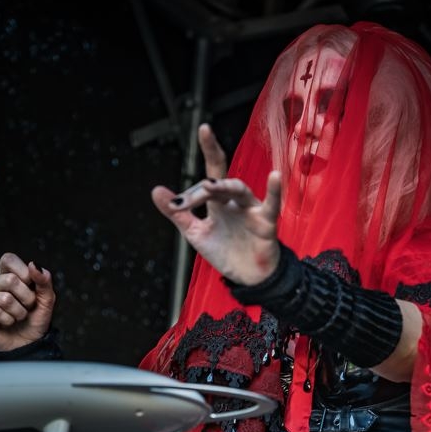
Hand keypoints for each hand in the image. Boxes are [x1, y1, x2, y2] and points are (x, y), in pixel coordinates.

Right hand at [0, 253, 54, 351]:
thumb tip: (34, 265)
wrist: (29, 344)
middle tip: (27, 307)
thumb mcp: (46, 300)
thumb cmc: (34, 320)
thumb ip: (44, 281)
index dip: (24, 272)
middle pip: (9, 280)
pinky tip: (8, 323)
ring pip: (4, 298)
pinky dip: (8, 320)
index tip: (31, 287)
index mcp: (6, 275)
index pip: (8, 259)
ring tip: (18, 317)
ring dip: (19, 312)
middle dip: (27, 298)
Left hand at [151, 123, 280, 285]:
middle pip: (222, 183)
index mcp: (218, 202)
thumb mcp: (196, 233)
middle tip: (197, 190)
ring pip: (240, 190)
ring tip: (211, 187)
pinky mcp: (266, 224)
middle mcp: (234, 201)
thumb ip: (178, 213)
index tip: (194, 153)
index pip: (210, 176)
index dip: (203, 165)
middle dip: (208, 185)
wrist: (247, 278)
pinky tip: (274, 176)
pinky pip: (272, 205)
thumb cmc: (225, 252)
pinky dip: (274, 191)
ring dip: (225, 188)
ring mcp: (251, 210)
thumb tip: (156, 191)